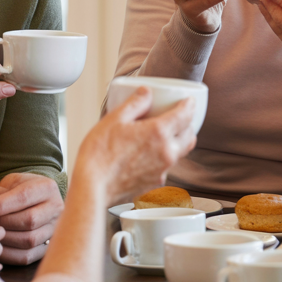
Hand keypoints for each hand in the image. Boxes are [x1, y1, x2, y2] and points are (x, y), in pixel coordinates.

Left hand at [0, 173, 64, 264]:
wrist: (32, 203)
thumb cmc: (14, 193)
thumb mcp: (2, 186)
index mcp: (46, 188)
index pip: (23, 197)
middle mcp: (56, 208)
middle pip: (28, 220)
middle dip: (1, 223)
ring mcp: (54, 230)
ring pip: (29, 240)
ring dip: (3, 239)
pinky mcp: (47, 248)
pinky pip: (26, 256)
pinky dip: (7, 254)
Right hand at [75, 87, 199, 203]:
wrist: (92, 188)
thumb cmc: (99, 155)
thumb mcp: (114, 119)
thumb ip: (135, 103)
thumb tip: (146, 93)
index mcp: (158, 133)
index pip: (185, 116)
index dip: (189, 106)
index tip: (189, 102)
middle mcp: (166, 153)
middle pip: (189, 136)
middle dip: (188, 125)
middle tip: (180, 117)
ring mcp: (162, 170)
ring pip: (180, 153)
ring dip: (178, 142)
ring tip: (165, 135)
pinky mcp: (154, 183)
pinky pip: (166, 167)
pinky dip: (164, 157)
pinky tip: (149, 154)